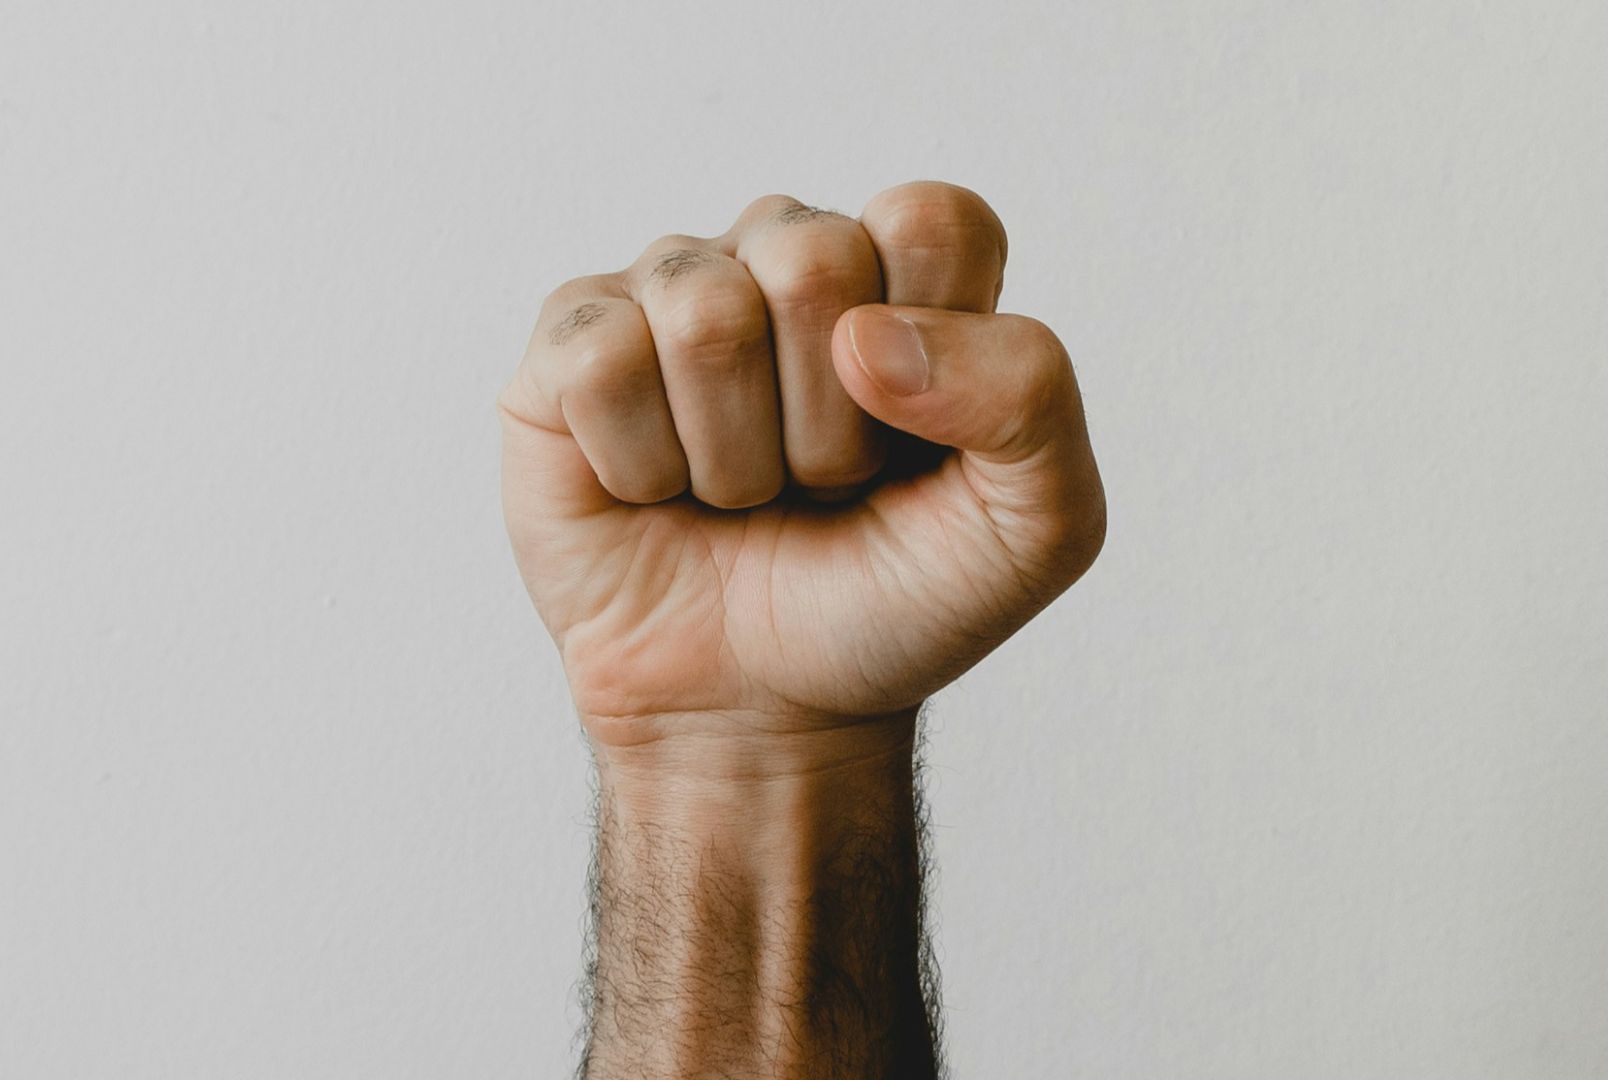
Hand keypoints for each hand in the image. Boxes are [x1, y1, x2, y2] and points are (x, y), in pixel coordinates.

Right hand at [499, 181, 1104, 750]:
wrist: (764, 710)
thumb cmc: (892, 603)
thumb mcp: (1036, 526)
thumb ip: (1029, 395)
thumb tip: (866, 334)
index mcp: (906, 275)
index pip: (931, 220)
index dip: (931, 344)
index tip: (916, 442)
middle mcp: (784, 258)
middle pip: (813, 259)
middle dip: (828, 422)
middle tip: (821, 485)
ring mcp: (672, 292)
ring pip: (703, 317)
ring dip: (734, 457)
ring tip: (741, 496)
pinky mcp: (571, 345)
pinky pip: (600, 361)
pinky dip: (640, 465)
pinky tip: (654, 493)